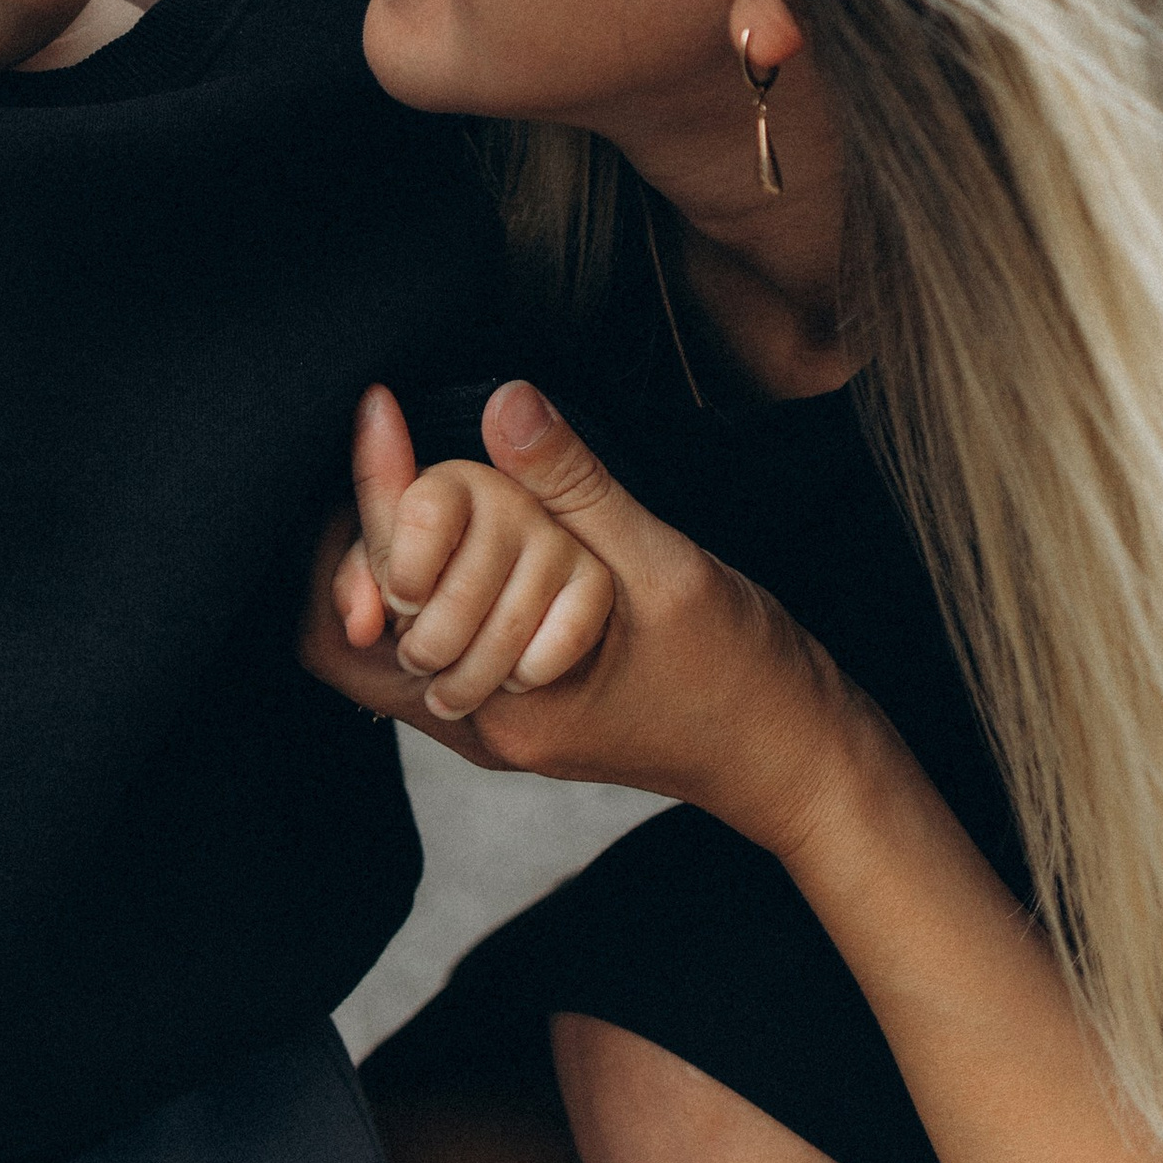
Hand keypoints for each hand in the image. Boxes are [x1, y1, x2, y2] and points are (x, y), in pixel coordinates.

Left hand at [303, 379, 875, 856]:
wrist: (793, 759)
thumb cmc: (742, 675)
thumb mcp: (663, 564)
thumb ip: (575, 486)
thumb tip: (504, 403)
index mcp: (508, 701)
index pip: (377, 600)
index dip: (369, 499)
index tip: (380, 411)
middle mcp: (487, 726)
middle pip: (370, 620)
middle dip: (390, 531)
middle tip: (421, 455)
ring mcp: (501, 724)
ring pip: (402, 633)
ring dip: (420, 561)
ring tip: (460, 498)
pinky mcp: (521, 712)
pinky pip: (450, 641)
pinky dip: (455, 585)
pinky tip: (492, 536)